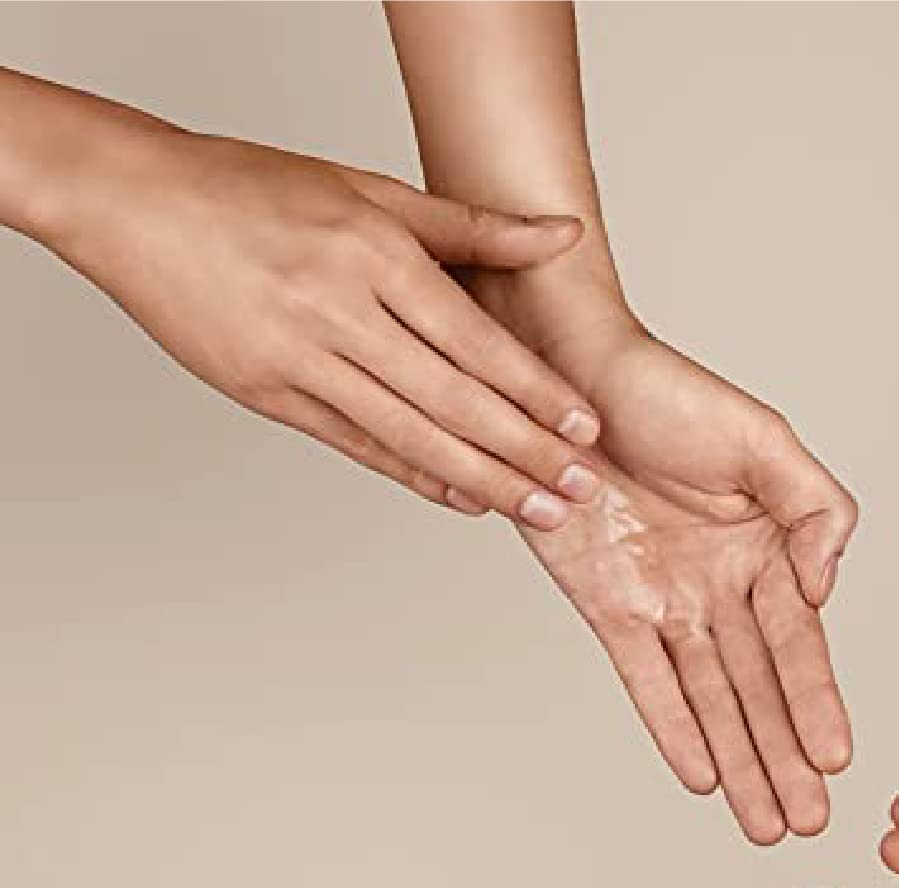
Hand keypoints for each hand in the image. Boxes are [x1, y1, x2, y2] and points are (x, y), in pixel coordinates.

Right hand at [52, 123, 604, 522]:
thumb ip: (472, 227)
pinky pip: (359, 444)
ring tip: (541, 509)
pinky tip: (465, 500)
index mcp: (372, 254)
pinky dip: (416, 475)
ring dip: (485, 479)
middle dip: (526, 451)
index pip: (476, 340)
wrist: (131, 202)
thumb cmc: (252, 189)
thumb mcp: (368, 189)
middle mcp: (340, 310)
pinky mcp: (270, 394)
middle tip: (584, 489)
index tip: (587, 429)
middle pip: (453, 398)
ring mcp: (302, 359)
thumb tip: (563, 236)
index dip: (537, 391)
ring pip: (411, 433)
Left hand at [475, 273, 857, 842]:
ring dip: (740, 762)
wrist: (567, 376)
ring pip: (711, 698)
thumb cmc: (668, 393)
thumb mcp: (764, 439)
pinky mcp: (612, 609)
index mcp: (770, 550)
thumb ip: (816, 508)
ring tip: (766, 823)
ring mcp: (668, 602)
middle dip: (784, 758)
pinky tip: (700, 778)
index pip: (800, 643)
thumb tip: (824, 585)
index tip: (837, 759)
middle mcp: (723, 587)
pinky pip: (646, 681)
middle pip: (760, 689)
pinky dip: (673, 729)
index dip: (817, 703)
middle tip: (808, 821)